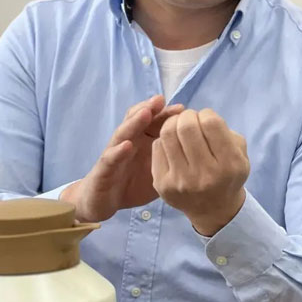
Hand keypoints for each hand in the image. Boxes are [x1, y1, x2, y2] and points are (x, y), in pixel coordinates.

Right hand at [60, 95, 182, 221]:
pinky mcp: (103, 168)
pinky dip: (118, 151)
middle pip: (137, 120)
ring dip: (134, 122)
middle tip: (161, 100)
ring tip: (145, 113)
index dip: (166, 114)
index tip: (182, 108)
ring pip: (123, 133)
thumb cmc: (133, 184)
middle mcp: (127, 141)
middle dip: (149, 108)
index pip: (153, 121)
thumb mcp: (158, 170)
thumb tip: (198, 151)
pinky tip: (127, 145)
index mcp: (142, 141)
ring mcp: (114, 152)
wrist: (104, 201)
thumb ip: (173, 158)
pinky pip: (111, 158)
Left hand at [152, 108, 249, 235]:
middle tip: (190, 120)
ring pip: (167, 134)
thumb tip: (199, 116)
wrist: (214, 210)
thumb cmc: (228, 174)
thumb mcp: (240, 154)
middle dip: (188, 116)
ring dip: (173, 123)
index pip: (211, 123)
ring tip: (179, 127)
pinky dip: (164, 140)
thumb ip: (226, 132)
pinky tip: (172, 145)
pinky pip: (157, 147)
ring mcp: (181, 181)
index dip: (207, 114)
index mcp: (229, 165)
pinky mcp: (163, 184)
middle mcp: (205, 175)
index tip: (207, 119)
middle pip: (186, 127)